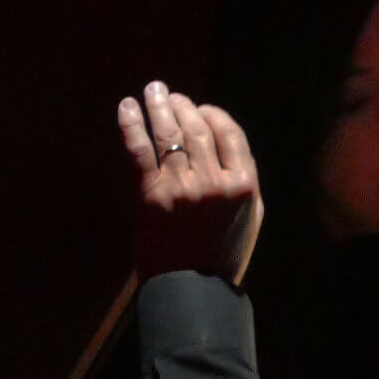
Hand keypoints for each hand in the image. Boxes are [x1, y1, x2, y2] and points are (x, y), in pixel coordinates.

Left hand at [118, 81, 263, 283]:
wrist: (190, 288)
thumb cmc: (223, 255)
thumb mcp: (251, 217)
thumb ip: (245, 180)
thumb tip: (227, 142)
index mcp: (243, 185)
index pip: (229, 132)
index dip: (213, 113)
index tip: (200, 107)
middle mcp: (213, 181)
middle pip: (196, 128)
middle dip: (182, 104)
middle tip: (170, 94)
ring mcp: (180, 187)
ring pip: (168, 133)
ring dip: (158, 106)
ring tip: (152, 91)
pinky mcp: (150, 194)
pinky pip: (139, 150)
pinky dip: (131, 124)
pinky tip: (127, 106)